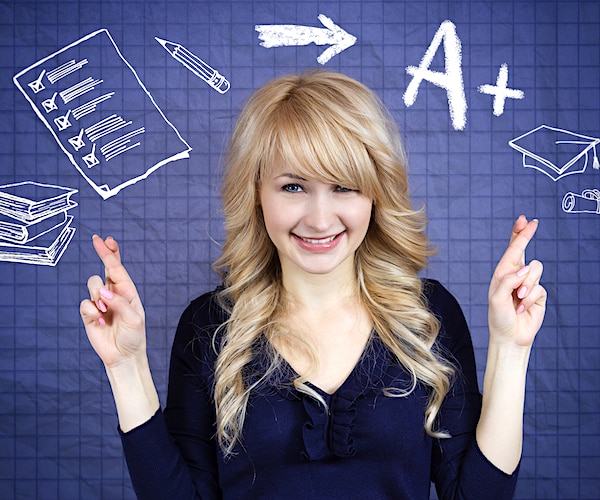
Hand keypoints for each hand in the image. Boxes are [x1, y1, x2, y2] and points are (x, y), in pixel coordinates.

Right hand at [80, 235, 146, 368]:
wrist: (123, 355)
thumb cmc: (134, 336)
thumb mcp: (134, 318)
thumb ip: (120, 303)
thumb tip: (103, 292)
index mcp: (127, 291)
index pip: (117, 268)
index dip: (111, 252)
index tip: (104, 239)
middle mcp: (113, 293)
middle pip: (104, 268)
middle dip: (102, 254)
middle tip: (98, 241)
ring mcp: (100, 302)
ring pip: (92, 284)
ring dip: (98, 296)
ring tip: (106, 312)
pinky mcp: (89, 314)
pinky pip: (84, 304)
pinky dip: (92, 312)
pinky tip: (100, 322)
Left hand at [488, 216, 546, 347]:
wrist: (510, 336)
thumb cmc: (498, 317)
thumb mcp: (496, 298)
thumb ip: (508, 281)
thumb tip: (524, 270)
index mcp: (502, 273)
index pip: (511, 250)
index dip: (518, 234)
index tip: (525, 220)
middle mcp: (515, 275)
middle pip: (524, 250)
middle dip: (526, 236)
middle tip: (532, 222)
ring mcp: (528, 284)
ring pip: (535, 269)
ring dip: (526, 284)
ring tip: (517, 298)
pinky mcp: (538, 294)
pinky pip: (539, 288)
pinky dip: (530, 298)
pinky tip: (522, 308)